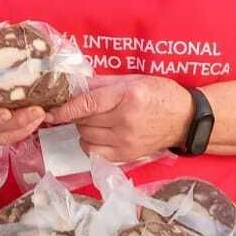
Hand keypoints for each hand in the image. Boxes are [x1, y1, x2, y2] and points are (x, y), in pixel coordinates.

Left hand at [45, 74, 192, 162]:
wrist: (185, 120)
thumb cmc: (159, 94)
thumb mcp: (133, 80)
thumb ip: (102, 83)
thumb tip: (73, 86)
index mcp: (127, 96)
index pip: (87, 103)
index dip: (65, 108)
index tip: (50, 111)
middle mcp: (125, 120)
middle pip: (84, 120)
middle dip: (77, 114)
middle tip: (84, 108)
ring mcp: (126, 140)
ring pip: (86, 136)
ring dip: (83, 128)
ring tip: (95, 120)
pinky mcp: (126, 155)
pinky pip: (94, 152)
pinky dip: (90, 142)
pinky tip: (99, 134)